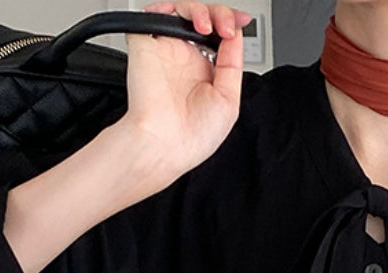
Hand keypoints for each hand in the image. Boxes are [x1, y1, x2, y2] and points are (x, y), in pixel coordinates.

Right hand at [123, 3, 252, 179]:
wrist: (165, 144)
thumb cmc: (193, 136)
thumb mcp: (229, 101)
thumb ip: (233, 64)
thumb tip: (236, 36)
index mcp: (204, 73)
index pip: (218, 37)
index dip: (230, 24)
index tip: (242, 22)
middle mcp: (185, 59)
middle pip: (203, 19)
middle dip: (220, 14)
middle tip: (226, 27)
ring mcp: (165, 50)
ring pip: (181, 11)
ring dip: (198, 9)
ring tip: (207, 25)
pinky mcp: (145, 44)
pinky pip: (152, 13)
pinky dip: (166, 7)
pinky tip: (184, 20)